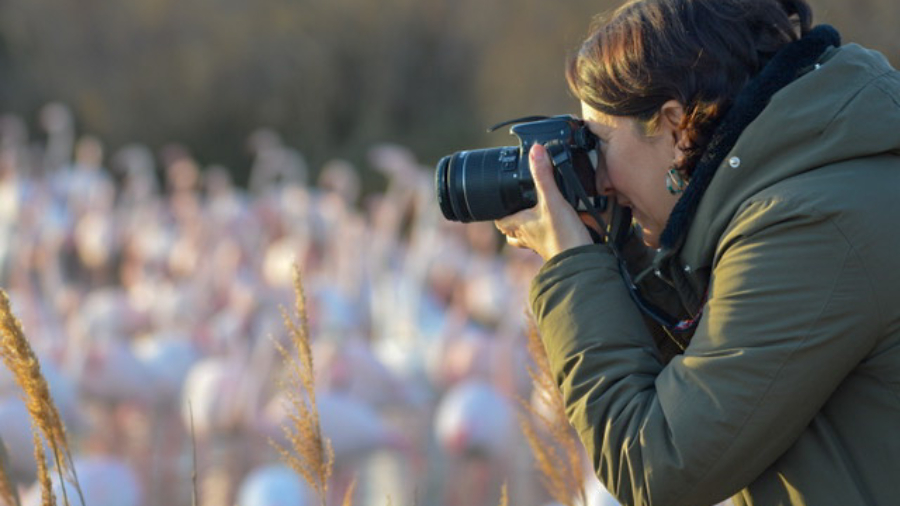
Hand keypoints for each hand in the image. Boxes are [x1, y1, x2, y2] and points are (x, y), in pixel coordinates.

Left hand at [494, 143, 592, 260]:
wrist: (580, 261)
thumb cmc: (562, 236)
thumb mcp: (552, 200)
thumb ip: (543, 175)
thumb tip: (535, 151)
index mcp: (520, 225)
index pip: (499, 220)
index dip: (497, 211)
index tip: (497, 200)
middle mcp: (527, 236)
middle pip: (510, 230)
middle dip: (511, 218)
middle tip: (515, 205)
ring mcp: (540, 243)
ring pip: (526, 237)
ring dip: (527, 227)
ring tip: (533, 214)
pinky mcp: (555, 247)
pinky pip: (545, 239)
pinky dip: (547, 231)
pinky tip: (556, 223)